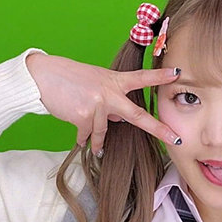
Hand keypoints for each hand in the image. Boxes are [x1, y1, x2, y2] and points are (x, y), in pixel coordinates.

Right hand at [25, 53, 181, 153]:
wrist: (43, 77)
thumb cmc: (68, 79)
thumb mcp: (95, 83)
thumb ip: (111, 98)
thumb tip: (119, 119)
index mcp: (114, 81)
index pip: (141, 77)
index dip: (160, 76)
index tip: (178, 73)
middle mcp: (109, 93)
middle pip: (137, 115)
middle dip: (157, 128)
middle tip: (174, 138)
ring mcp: (97, 106)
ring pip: (103, 132)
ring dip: (97, 140)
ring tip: (96, 148)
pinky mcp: (83, 117)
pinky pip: (87, 136)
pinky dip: (82, 139)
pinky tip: (79, 137)